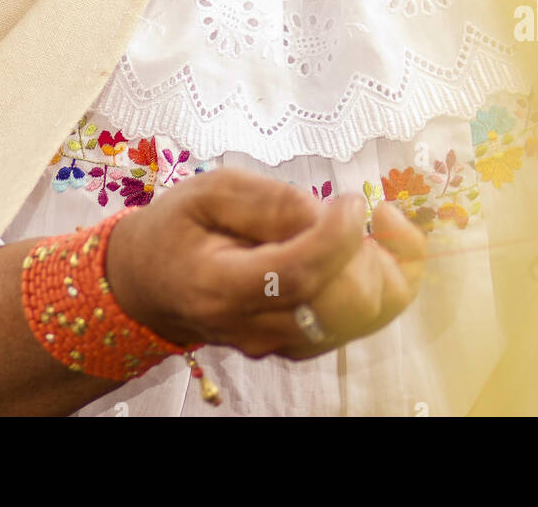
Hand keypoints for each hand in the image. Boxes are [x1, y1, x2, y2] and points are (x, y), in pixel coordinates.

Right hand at [105, 168, 429, 361]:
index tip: (352, 201)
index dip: (338, 238)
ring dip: (385, 268)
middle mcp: (256, 328)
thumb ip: (267, 201)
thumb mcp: (209, 192)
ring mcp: (282, 344)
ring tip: (370, 225)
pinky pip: (361, 322)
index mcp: (223, 287)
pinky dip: (383, 283)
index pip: (298, 276)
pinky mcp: (301, 344)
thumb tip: (325, 214)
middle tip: (355, 209)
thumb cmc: (180, 228)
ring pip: (362, 319)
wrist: (152, 286)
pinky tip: (370, 244)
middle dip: (368, 253)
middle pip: (340, 306)